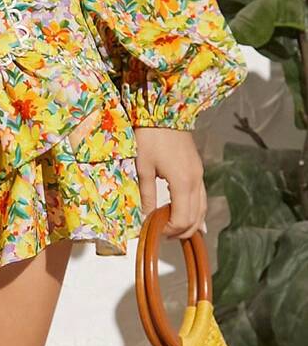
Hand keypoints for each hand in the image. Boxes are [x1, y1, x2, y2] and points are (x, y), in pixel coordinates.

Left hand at [133, 126, 206, 240]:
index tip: (156, 231)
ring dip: (191, 222)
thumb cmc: (149, 136)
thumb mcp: (143, 166)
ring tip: (175, 229)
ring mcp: (199, 173)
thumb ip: (146, 193)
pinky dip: (195, 209)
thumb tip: (145, 215)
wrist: (164, 110)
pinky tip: (188, 214)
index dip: (171, 230)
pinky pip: (201, 196)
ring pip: (202, 207)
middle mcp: (196, 180)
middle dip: (182, 231)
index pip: (182, 218)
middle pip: (196, 217)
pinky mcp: (197, 167)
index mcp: (182, 182)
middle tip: (165, 235)